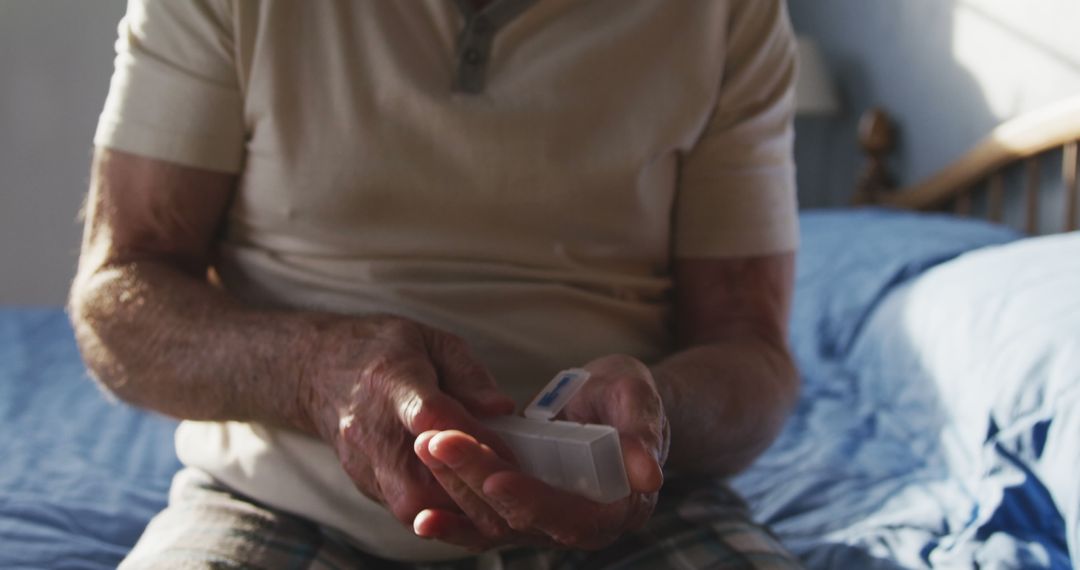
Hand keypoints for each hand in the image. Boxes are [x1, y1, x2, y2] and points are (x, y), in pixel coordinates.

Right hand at [300, 315, 515, 527]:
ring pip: (412, 505)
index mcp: (391, 381)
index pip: (428, 415)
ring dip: (456, 502)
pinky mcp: (363, 482)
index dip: (468, 436)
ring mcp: (362, 461)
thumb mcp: (431, 341)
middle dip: (466, 484)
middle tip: (506, 476)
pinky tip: (462, 491)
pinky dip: (439, 506)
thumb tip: (501, 408)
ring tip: (487, 486)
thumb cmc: (383, 349)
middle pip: (418, 479)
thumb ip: (468, 374)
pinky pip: (405, 508)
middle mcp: (370, 428)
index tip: (504, 445)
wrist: (318, 368)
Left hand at [413, 354, 669, 550]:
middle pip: (521, 519)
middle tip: (439, 441)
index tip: (496, 476)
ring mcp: (545, 523)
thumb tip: (648, 475)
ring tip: (424, 447)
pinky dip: (453, 523)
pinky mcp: (518, 512)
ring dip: (456, 490)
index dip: (533, 499)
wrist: (612, 404)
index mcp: (617, 508)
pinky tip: (422, 517)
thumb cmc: (629, 398)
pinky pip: (483, 524)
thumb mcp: (640, 401)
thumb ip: (643, 433)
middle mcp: (578, 527)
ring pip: (494, 522)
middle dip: (476, 481)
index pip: (570, 516)